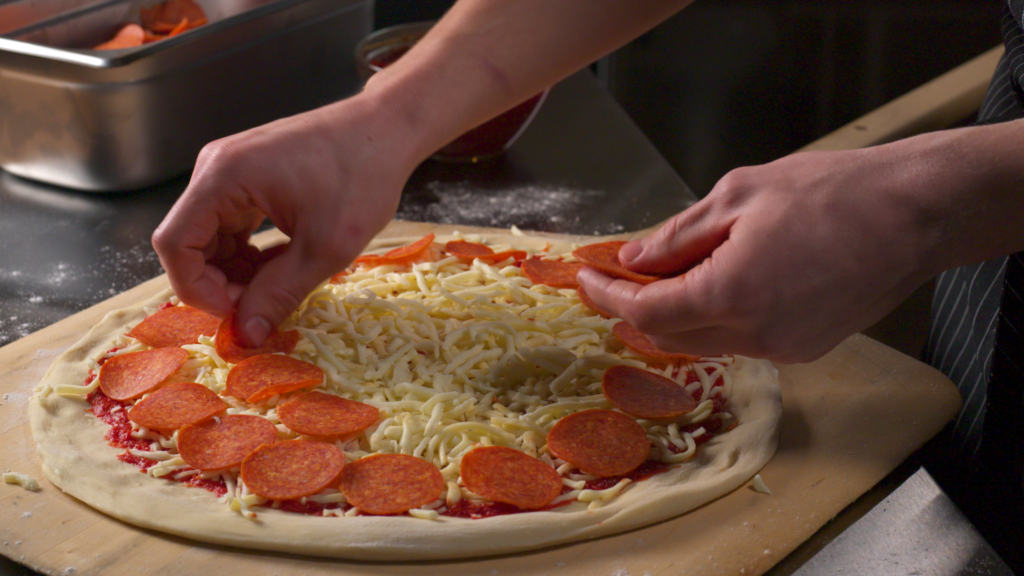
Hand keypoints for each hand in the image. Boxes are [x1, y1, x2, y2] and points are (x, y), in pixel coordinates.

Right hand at [152, 95, 418, 345]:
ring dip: (236, 270)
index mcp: (223, 177)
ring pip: (212, 236)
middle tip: (262, 306)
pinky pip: (232, 222)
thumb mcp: (325, 246)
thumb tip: (247, 335)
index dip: (197, 289)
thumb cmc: (362, 176)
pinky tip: (284, 264)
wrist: (388, 129)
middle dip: (219, 283)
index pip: (174, 244)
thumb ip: (280, 293)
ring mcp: (232, 169)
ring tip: (279, 286)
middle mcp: (216, 167)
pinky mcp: (250, 175)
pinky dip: (250, 251)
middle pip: (189, 241)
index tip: (236, 314)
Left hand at [577, 145, 945, 362]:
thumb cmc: (832, 192)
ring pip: (705, 341)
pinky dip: (716, 317)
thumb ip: (678, 235)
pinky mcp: (805, 347)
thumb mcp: (738, 195)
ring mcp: (783, 347)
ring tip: (667, 271)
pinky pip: (741, 339)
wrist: (915, 214)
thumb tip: (634, 259)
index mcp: (730, 294)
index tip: (586, 276)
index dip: (608, 296)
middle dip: (636, 307)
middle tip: (618, 273)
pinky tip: (717, 282)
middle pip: (669, 336)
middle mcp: (754, 334)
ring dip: (676, 313)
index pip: (645, 313)